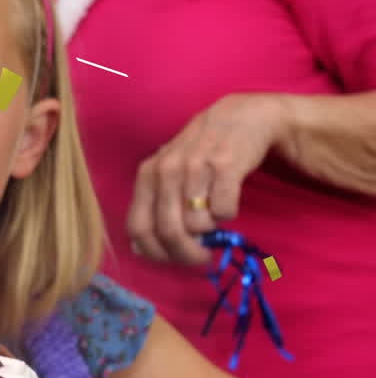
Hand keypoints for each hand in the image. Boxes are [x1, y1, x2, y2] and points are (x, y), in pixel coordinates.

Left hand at [126, 93, 288, 264]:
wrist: (240, 117)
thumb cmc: (200, 153)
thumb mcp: (167, 174)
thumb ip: (151, 207)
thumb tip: (139, 248)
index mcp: (147, 175)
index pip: (138, 228)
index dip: (154, 253)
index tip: (171, 261)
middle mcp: (167, 169)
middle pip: (168, 232)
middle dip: (186, 254)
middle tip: (201, 257)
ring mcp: (196, 166)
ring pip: (197, 225)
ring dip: (209, 231)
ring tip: (213, 217)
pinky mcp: (226, 165)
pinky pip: (224, 210)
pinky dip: (227, 215)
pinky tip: (227, 202)